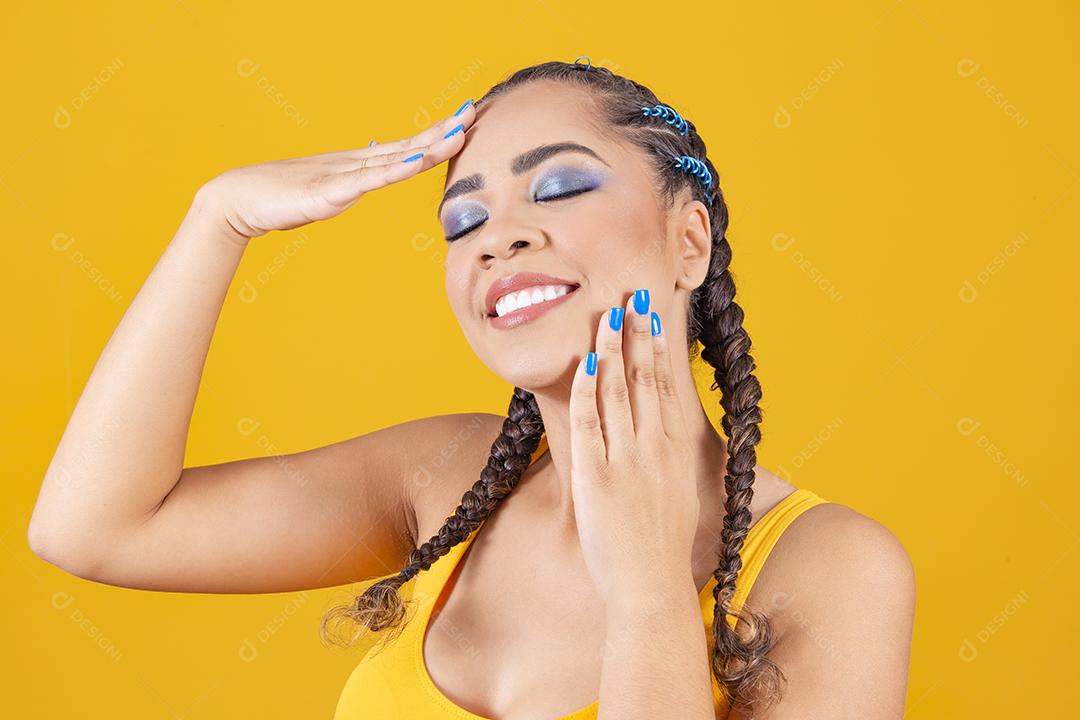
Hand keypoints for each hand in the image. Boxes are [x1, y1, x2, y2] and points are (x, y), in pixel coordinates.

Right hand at [194, 100, 475, 245]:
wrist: (237, 202)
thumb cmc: (278, 200)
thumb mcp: (325, 194)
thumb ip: (348, 188)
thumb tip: (367, 179)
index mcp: (356, 167)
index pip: (405, 148)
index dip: (434, 135)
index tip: (463, 122)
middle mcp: (354, 165)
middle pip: (406, 146)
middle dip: (442, 132)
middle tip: (473, 113)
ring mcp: (343, 177)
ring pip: (393, 160)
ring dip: (427, 146)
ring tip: (456, 133)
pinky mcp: (329, 192)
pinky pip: (368, 181)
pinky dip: (394, 171)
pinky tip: (416, 162)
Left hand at [568, 289, 699, 607]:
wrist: (652, 586)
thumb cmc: (665, 546)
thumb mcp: (681, 493)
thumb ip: (672, 457)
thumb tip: (666, 431)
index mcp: (676, 450)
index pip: (667, 386)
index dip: (658, 347)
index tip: (653, 315)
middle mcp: (654, 448)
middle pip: (645, 379)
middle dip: (637, 334)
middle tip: (631, 296)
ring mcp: (626, 461)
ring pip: (618, 393)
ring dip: (612, 351)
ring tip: (608, 316)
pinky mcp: (597, 477)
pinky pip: (590, 425)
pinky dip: (588, 392)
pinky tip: (585, 365)